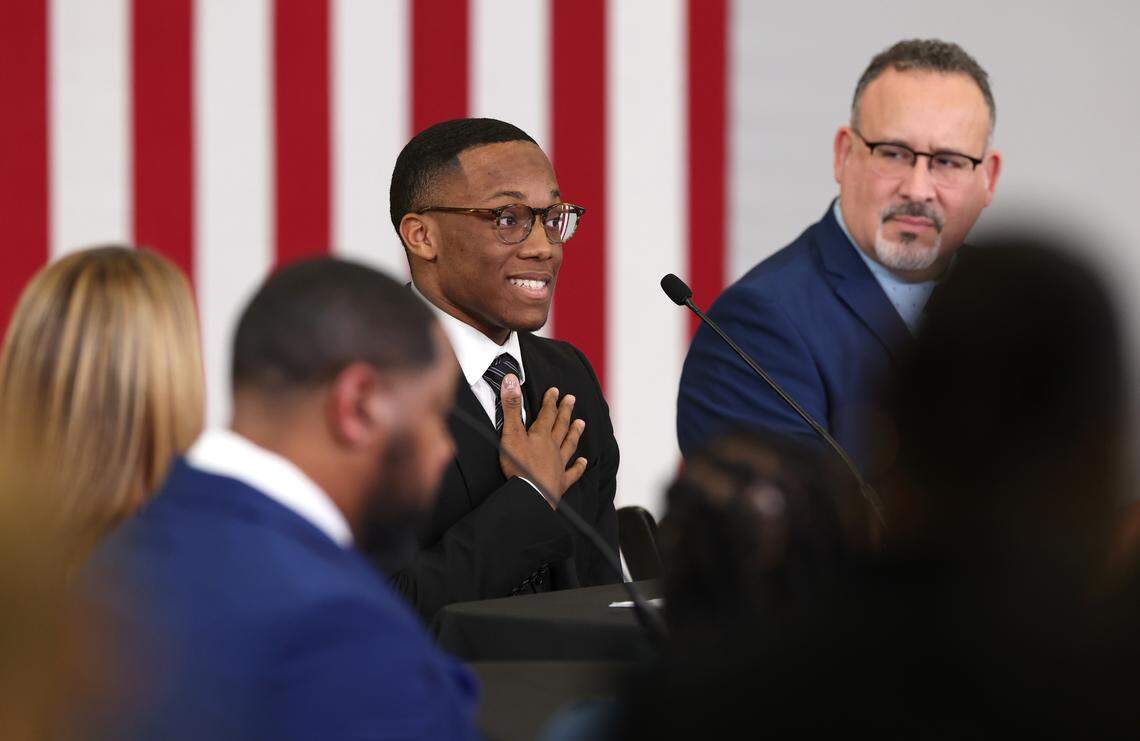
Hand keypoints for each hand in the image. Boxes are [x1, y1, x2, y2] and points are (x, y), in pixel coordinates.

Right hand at [499, 374, 586, 507]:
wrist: (531, 495)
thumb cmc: (519, 466)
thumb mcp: (511, 433)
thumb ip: (511, 407)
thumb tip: (511, 380)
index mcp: (541, 436)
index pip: (547, 414)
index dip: (550, 401)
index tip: (555, 390)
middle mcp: (553, 448)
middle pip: (561, 426)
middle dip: (565, 411)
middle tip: (572, 399)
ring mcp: (558, 465)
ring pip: (569, 445)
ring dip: (575, 433)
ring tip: (581, 423)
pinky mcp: (560, 482)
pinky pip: (573, 473)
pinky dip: (579, 467)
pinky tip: (584, 461)